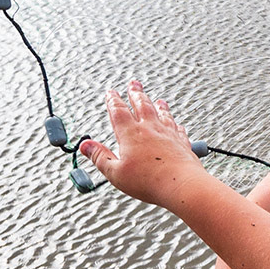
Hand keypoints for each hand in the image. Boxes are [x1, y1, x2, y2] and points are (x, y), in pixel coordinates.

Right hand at [79, 80, 209, 210]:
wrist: (182, 184)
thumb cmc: (150, 181)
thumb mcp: (116, 173)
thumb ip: (100, 157)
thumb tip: (86, 146)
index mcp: (131, 134)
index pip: (119, 112)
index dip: (113, 101)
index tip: (111, 93)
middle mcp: (150, 129)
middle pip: (142, 105)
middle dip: (136, 93)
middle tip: (134, 84)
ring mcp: (168, 134)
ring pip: (162, 114)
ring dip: (158, 105)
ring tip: (158, 100)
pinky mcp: (182, 143)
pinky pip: (178, 129)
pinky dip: (175, 124)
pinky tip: (177, 124)